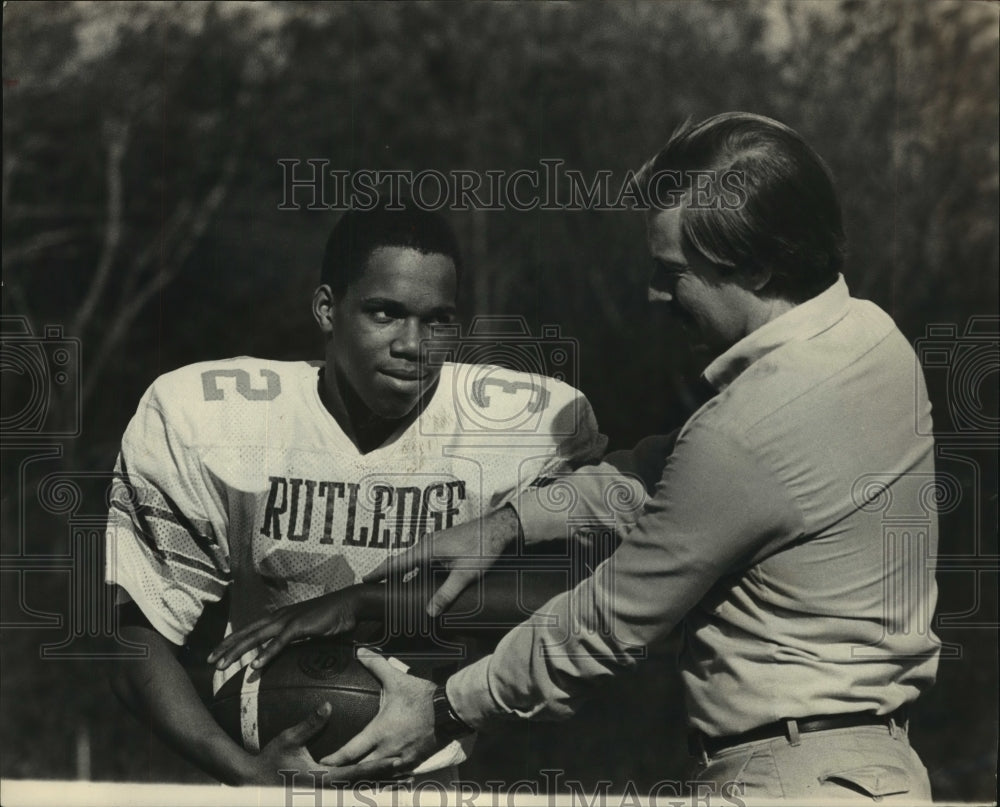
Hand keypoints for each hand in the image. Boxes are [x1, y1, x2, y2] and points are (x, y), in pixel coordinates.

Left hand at [208, 586, 372, 670]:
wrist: (349, 604)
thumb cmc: (330, 618)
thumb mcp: (307, 631)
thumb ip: (294, 641)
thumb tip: (286, 655)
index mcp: (278, 618)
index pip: (249, 630)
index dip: (231, 642)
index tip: (217, 654)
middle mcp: (278, 617)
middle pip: (246, 633)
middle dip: (226, 647)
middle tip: (209, 661)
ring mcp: (288, 620)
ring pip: (256, 638)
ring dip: (238, 652)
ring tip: (223, 666)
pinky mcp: (300, 626)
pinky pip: (280, 642)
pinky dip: (267, 654)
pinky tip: (256, 666)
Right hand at [241, 701, 402, 786]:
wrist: (253, 784)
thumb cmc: (269, 760)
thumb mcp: (288, 740)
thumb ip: (309, 724)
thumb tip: (327, 706)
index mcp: (323, 779)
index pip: (357, 773)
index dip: (378, 767)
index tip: (397, 760)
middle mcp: (327, 790)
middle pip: (363, 787)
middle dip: (386, 781)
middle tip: (410, 776)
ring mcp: (324, 795)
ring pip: (358, 793)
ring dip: (380, 787)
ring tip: (403, 781)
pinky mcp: (322, 794)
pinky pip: (347, 793)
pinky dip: (364, 789)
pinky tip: (377, 785)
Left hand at [321, 648, 438, 771]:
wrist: (449, 710)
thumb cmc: (421, 697)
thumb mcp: (397, 679)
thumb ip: (376, 665)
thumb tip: (360, 651)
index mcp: (380, 732)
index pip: (351, 751)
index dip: (335, 759)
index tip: (323, 762)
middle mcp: (388, 750)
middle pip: (361, 768)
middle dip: (348, 771)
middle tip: (336, 772)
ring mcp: (402, 758)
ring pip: (378, 773)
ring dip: (368, 773)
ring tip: (357, 774)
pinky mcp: (415, 760)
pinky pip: (396, 773)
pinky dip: (387, 773)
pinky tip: (383, 771)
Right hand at [363, 505, 520, 616]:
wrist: (498, 527)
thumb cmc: (483, 547)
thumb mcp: (465, 574)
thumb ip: (446, 593)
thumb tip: (429, 611)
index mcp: (427, 549)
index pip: (397, 563)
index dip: (380, 572)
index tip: (364, 579)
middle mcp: (427, 543)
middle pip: (402, 561)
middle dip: (388, 574)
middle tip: (376, 587)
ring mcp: (435, 542)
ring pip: (413, 560)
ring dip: (404, 572)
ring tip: (395, 587)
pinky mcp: (443, 543)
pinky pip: (423, 558)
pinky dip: (416, 569)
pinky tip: (421, 579)